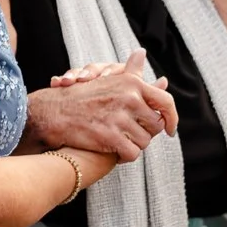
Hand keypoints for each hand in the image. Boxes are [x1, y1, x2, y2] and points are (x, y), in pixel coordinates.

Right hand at [26, 48, 177, 162]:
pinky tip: (115, 151)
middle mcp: (128, 98)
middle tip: (130, 135)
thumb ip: (134, 75)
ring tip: (119, 141)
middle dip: (145, 133)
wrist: (54, 113)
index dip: (171, 118)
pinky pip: (132, 154)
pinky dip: (125, 156)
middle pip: (155, 126)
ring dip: (134, 145)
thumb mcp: (109, 79)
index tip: (170, 129)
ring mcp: (119, 117)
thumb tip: (156, 70)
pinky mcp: (110, 136)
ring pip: (144, 142)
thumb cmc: (82, 97)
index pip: (165, 102)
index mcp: (131, 83)